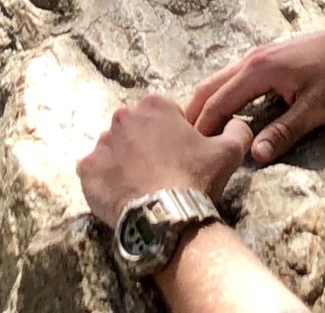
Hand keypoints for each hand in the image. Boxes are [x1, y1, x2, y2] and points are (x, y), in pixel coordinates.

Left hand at [77, 93, 253, 228]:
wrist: (168, 218)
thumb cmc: (197, 179)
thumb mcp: (228, 151)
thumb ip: (236, 129)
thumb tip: (236, 122)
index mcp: (154, 105)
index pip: (163, 115)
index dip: (173, 136)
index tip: (180, 157)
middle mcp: (123, 117)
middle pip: (135, 130)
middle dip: (145, 146)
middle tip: (162, 173)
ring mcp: (102, 144)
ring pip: (114, 150)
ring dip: (125, 163)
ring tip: (142, 187)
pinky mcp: (87, 170)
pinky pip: (94, 172)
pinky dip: (105, 181)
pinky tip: (123, 195)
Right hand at [185, 21, 324, 165]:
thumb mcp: (316, 109)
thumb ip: (284, 132)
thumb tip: (255, 156)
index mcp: (259, 70)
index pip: (218, 102)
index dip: (202, 127)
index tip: (187, 149)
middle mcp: (252, 58)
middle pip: (211, 85)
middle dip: (194, 112)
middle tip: (179, 139)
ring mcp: (261, 54)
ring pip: (221, 78)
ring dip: (207, 100)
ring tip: (195, 128)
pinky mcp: (271, 55)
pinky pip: (235, 75)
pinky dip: (222, 92)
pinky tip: (225, 108)